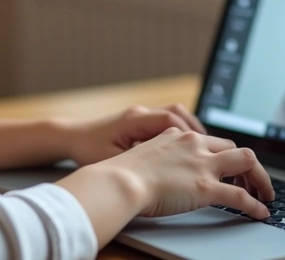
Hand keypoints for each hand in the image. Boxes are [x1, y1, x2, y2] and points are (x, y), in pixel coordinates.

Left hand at [65, 104, 206, 165]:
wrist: (70, 138)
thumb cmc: (87, 150)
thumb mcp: (112, 160)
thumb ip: (137, 161)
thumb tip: (160, 171)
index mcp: (135, 120)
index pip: (171, 120)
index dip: (189, 134)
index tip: (202, 150)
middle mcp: (140, 114)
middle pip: (178, 114)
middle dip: (197, 132)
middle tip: (214, 150)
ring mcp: (140, 116)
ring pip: (175, 115)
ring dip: (191, 130)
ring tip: (205, 147)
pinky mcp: (139, 122)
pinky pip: (166, 121)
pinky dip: (180, 131)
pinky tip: (186, 146)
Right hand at [96, 127, 273, 218]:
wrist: (119, 181)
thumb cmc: (121, 174)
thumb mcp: (142, 156)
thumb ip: (158, 158)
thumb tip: (160, 170)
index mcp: (177, 136)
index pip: (212, 141)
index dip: (225, 155)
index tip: (229, 168)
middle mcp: (194, 144)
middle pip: (235, 148)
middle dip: (248, 166)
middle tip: (252, 182)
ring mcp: (202, 164)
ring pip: (247, 162)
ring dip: (260, 179)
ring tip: (265, 194)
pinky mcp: (206, 187)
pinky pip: (241, 196)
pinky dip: (255, 204)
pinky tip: (260, 212)